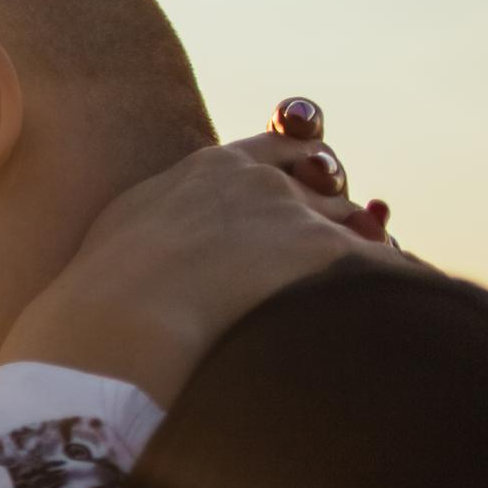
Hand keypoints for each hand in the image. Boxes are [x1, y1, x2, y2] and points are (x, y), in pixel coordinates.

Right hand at [0, 104, 405, 406]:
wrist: (103, 337)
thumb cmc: (89, 320)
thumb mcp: (113, 253)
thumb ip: (143, 236)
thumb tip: (132, 266)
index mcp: (198, 175)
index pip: (269, 149)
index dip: (299, 164)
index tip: (317, 175)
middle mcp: (248, 181)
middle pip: (321, 178)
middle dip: (337, 207)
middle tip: (360, 230)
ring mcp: (285, 214)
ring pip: (353, 221)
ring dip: (366, 251)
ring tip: (378, 283)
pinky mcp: (317, 253)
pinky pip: (381, 267)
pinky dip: (393, 285)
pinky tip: (399, 307)